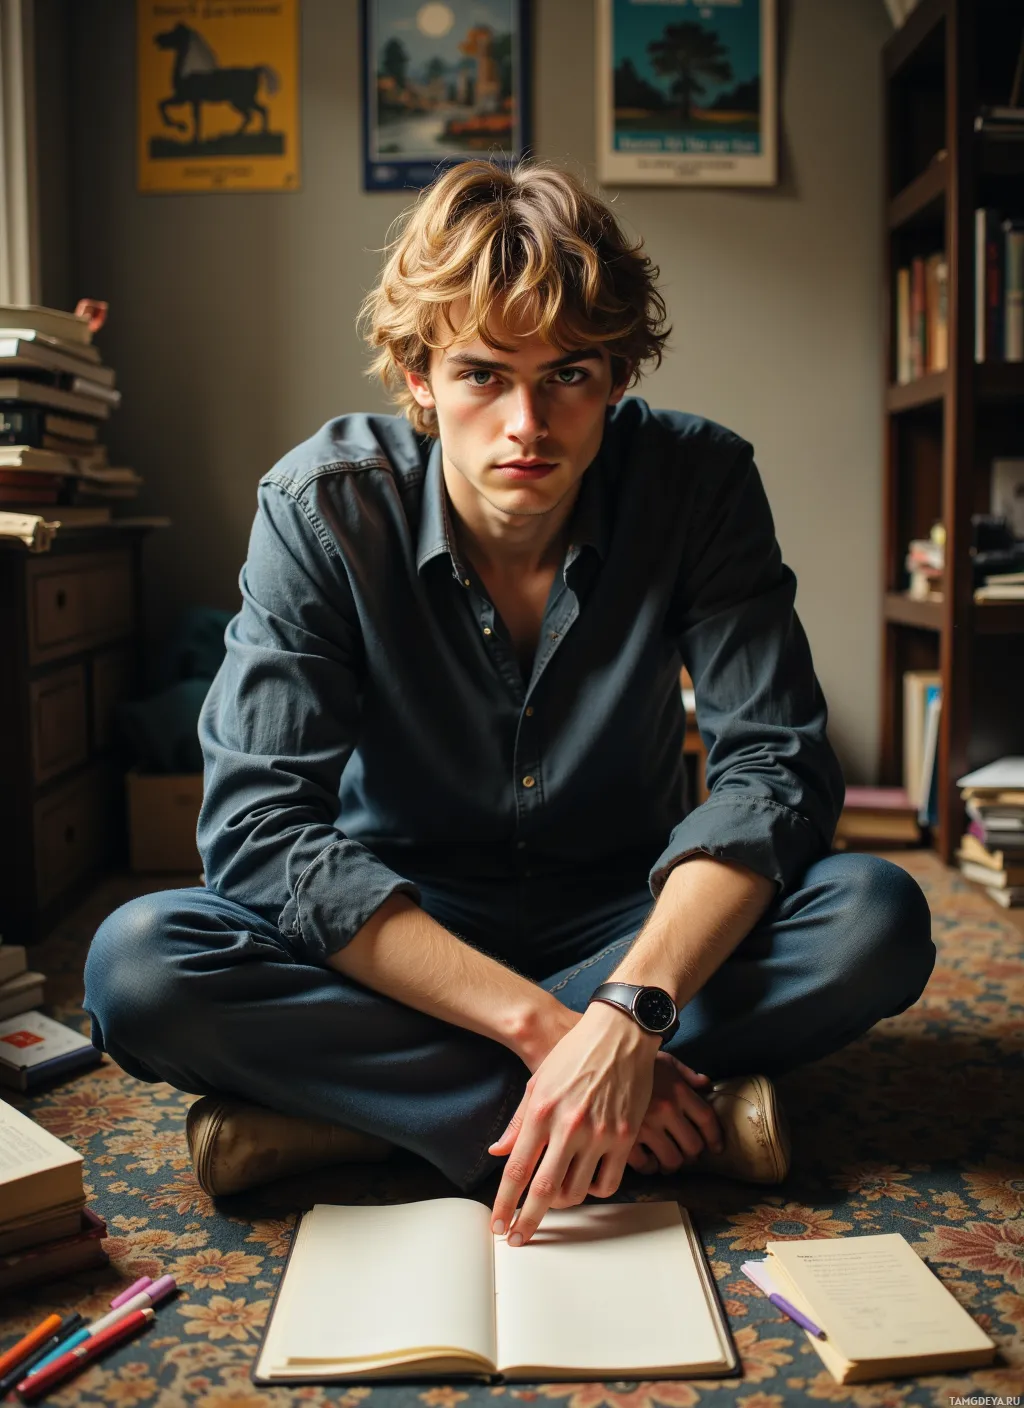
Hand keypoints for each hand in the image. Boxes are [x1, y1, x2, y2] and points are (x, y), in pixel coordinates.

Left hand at [487, 1002, 659, 1245]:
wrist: (619, 1033)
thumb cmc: (574, 1053)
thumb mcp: (538, 1082)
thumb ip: (519, 1122)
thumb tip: (498, 1152)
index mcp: (542, 1111)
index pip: (517, 1169)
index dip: (505, 1204)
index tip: (498, 1225)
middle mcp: (569, 1126)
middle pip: (545, 1190)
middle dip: (527, 1221)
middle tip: (518, 1237)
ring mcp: (600, 1133)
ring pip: (577, 1191)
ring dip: (562, 1204)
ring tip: (555, 1199)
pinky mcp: (626, 1136)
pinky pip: (609, 1182)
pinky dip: (594, 1191)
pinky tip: (586, 1183)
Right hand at [625, 1053, 724, 1174]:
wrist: (600, 1060)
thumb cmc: (634, 1061)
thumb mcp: (665, 1060)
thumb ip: (687, 1074)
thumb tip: (707, 1085)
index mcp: (677, 1090)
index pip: (706, 1119)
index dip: (715, 1137)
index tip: (716, 1147)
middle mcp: (665, 1109)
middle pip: (693, 1145)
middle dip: (693, 1153)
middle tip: (686, 1152)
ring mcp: (645, 1125)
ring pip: (672, 1160)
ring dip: (673, 1162)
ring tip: (667, 1158)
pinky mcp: (625, 1138)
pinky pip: (645, 1164)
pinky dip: (649, 1166)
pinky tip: (647, 1158)